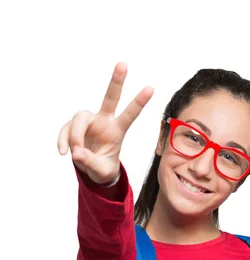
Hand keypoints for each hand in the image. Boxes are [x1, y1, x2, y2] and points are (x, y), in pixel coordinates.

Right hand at [57, 62, 153, 183]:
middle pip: (109, 98)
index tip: (151, 89)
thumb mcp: (101, 171)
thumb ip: (90, 162)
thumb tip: (76, 153)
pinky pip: (65, 131)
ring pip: (79, 119)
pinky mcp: (73, 127)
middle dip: (116, 82)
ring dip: (76, 136)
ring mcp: (88, 122)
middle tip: (123, 64)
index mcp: (117, 130)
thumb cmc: (102, 167)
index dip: (139, 102)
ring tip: (76, 154)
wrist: (91, 170)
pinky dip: (63, 141)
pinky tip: (63, 153)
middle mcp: (104, 121)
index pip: (129, 115)